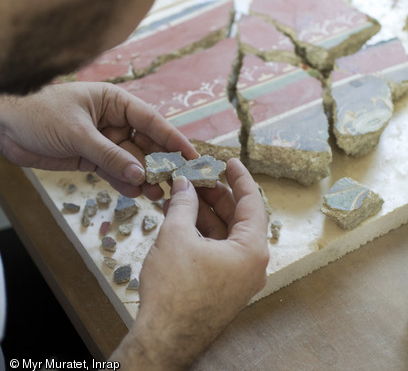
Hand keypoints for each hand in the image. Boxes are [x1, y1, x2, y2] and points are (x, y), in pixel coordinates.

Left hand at [0, 82, 197, 196]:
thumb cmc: (40, 114)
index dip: (173, 139)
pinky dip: (123, 182)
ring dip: (143, 177)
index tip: (192, 155)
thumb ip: (110, 156)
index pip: (151, 121)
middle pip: (145, 144)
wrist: (3, 126)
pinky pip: (113, 171)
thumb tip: (141, 175)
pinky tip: (136, 193)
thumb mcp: (78, 133)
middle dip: (160, 163)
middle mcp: (113, 121)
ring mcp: (102, 141)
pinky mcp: (90, 158)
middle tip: (176, 183)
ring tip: (158, 195)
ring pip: (130, 161)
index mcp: (115, 102)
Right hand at [111, 158, 268, 369]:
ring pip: (226, 235)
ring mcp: (238, 278)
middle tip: (197, 178)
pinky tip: (183, 219)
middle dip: (216, 195)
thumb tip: (185, 185)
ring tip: (184, 195)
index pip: (252, 203)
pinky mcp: (223, 288)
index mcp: (251, 250)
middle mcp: (251, 264)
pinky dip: (203, 233)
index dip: (240, 178)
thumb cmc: (174, 289)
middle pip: (238, 218)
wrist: (163, 339)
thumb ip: (184, 204)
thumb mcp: (176, 236)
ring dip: (205, 214)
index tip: (230, 162)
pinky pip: (218, 251)